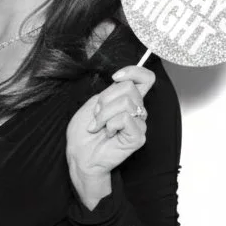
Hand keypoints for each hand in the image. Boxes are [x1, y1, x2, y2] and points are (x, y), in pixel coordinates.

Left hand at [66, 65, 155, 207]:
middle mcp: (137, 110)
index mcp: (128, 100)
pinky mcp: (138, 137)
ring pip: (126, 102)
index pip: (146, 78)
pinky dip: (110, 124)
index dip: (133, 71)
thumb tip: (121, 80)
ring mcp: (139, 124)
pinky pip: (125, 118)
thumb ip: (111, 91)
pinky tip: (107, 134)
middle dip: (105, 99)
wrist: (79, 154)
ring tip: (98, 126)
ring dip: (104, 114)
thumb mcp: (94, 103)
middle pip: (129, 87)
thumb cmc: (84, 132)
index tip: (114, 77)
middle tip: (96, 115)